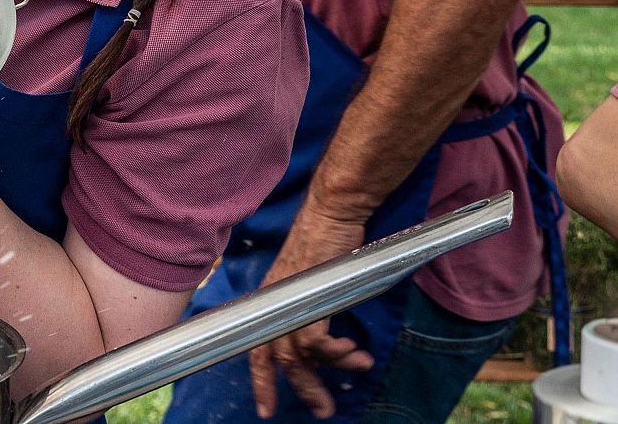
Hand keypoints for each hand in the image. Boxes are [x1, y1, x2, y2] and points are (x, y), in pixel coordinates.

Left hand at [250, 203, 375, 418]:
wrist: (331, 213)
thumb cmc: (326, 239)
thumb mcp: (312, 277)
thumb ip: (310, 303)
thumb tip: (323, 329)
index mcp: (272, 300)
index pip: (258, 346)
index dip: (261, 378)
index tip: (266, 406)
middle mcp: (274, 303)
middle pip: (277, 357)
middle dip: (300, 388)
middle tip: (321, 411)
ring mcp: (289, 301)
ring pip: (299, 355)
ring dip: (332, 370)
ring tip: (359, 370)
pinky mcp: (308, 299)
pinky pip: (319, 343)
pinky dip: (338, 353)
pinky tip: (355, 352)